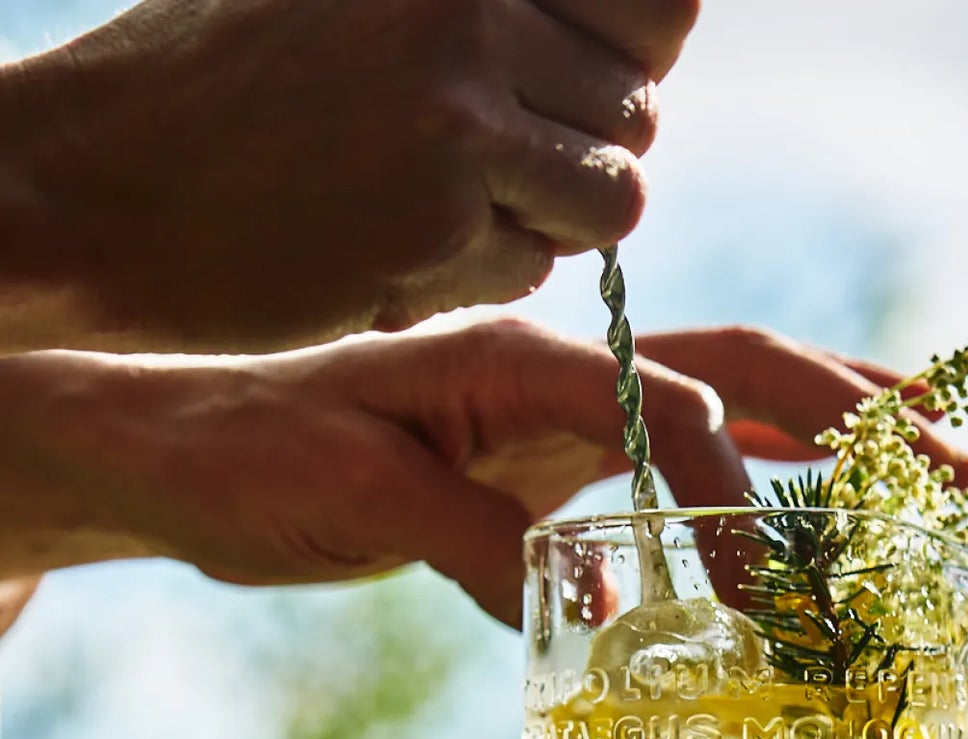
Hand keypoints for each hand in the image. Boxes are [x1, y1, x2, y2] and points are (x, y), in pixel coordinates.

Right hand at [0, 0, 700, 352]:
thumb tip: (658, 29)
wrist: (97, 184)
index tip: (577, 87)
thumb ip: (495, 10)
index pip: (661, 2)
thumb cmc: (227, 87)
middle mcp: (466, 8)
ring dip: (554, 222)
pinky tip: (402, 247)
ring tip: (459, 209)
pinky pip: (537, 266)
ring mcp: (454, 115)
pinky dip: (487, 273)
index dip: (634, 55)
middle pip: (639, 108)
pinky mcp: (437, 222)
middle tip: (502, 167)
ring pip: (612, 198)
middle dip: (588, 152)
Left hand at [0, 322, 967, 628]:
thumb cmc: (254, 457)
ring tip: (930, 467)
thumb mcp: (352, 493)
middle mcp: (562, 378)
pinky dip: (756, 484)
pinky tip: (809, 515)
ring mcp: (568, 418)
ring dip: (830, 439)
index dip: (730, 492)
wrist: (194, 457)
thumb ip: (472, 542)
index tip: (766, 593)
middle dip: (849, 419)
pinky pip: (679, 465)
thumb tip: (596, 616)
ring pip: (728, 410)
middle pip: (737, 373)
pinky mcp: (558, 467)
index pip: (665, 406)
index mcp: (515, 361)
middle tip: (954, 462)